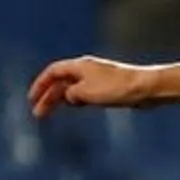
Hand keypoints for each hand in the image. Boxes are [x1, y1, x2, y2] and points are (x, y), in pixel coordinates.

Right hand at [27, 56, 157, 117]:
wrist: (146, 88)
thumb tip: (69, 97)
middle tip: (39, 114)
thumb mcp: (87, 93)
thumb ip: (71, 94)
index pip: (53, 72)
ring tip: (52, 113)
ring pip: (73, 87)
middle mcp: (87, 69)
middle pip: (61, 81)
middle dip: (48, 96)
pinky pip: (86, 92)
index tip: (32, 99)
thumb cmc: (117, 88)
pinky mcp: (109, 87)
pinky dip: (77, 99)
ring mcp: (98, 77)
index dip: (40, 85)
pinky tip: (76, 106)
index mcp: (79, 66)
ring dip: (61, 99)